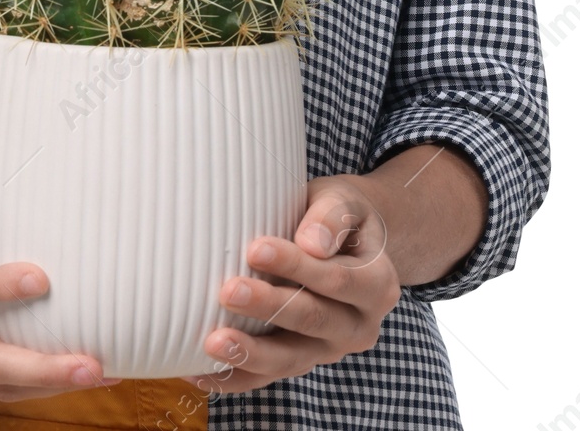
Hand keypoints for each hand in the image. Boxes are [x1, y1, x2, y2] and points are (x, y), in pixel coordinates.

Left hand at [181, 173, 401, 394]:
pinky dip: (236, 378)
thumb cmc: (336, 214)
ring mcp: (330, 350)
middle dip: (269, 307)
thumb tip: (312, 243)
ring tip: (213, 342)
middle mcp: (360, 325)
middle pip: (313, 320)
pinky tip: (201, 371)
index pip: (337, 280)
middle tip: (228, 291)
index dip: (297, 267)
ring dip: (250, 353)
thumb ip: (332, 215)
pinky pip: (268, 377)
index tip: (256, 248)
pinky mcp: (301, 361)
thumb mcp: (344, 200)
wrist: (343, 240)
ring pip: (291, 360)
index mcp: (378, 284)